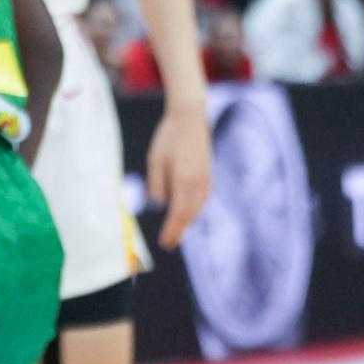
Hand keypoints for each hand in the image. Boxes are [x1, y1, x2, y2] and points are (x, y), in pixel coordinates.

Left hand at [145, 94, 212, 246]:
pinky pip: (201, 201)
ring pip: (197, 209)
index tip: (165, 244)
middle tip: (167, 245)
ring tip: (174, 234)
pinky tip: (185, 214)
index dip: (172, 231)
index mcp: (185, 181)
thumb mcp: (155, 161)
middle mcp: (199, 184)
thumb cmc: (168, 139)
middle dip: (178, 231)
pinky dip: (193, 210)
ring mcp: (207, 181)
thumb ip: (157, 186)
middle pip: (189, 216)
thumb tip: (159, 207)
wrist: (190, 119)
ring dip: (186, 222)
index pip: (178, 214)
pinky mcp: (209, 177)